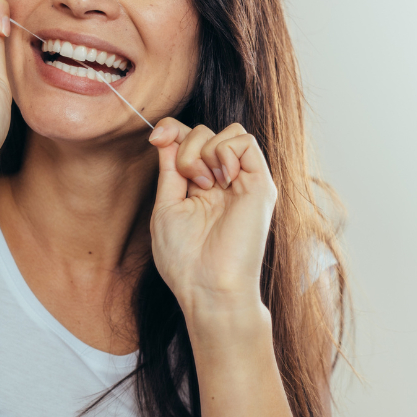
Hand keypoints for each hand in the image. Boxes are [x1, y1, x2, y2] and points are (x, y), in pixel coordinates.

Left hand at [148, 118, 277, 318]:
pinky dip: (226, 151)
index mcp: (201, 185)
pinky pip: (245, 141)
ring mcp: (243, 180)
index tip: (156, 138)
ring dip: (206, 150)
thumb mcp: (167, 205)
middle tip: (189, 182)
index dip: (172, 129)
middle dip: (186, 147)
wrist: (209, 287)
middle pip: (205, 131)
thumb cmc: (185, 258)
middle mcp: (224, 180)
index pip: (189, 139)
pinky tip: (222, 178)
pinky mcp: (260, 184)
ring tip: (206, 184)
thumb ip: (170, 168)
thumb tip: (166, 134)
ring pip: (228, 131)